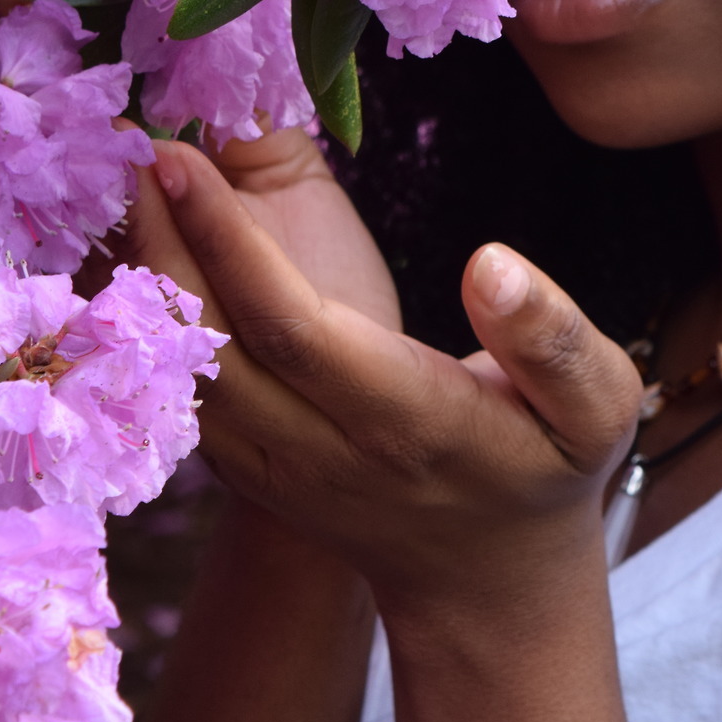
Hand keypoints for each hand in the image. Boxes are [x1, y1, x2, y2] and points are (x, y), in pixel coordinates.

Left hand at [126, 142, 642, 613]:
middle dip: (159, 238)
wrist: (488, 582)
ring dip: (140, 276)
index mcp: (406, 419)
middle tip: (132, 139)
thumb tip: (490, 262)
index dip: (228, 240)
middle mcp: (321, 450)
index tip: (184, 156)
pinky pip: (179, 388)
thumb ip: (553, 338)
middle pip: (210, 344)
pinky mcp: (249, 468)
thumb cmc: (548, 469)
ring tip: (128, 177)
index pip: (292, 327)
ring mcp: (273, 470)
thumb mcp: (593, 408)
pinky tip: (144, 245)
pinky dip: (147, 320)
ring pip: (178, 371)